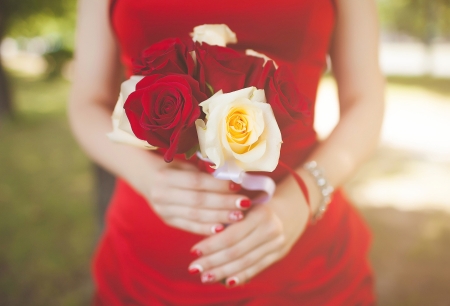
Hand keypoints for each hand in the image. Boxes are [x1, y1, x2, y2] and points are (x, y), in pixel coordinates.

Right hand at [144, 160, 251, 235]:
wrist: (146, 178)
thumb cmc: (172, 168)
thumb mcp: (184, 165)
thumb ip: (204, 174)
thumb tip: (233, 179)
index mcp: (166, 176)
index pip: (196, 182)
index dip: (218, 185)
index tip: (237, 185)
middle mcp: (162, 195)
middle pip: (198, 201)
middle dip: (223, 203)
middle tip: (244, 203)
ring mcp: (163, 210)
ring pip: (195, 216)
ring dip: (219, 217)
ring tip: (239, 216)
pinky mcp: (168, 221)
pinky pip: (189, 227)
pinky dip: (206, 228)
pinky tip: (222, 228)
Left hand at [187, 175, 309, 285]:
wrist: (297, 204)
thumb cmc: (264, 199)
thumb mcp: (249, 201)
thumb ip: (230, 215)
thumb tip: (205, 231)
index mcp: (261, 214)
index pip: (232, 234)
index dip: (211, 245)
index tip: (193, 251)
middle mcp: (271, 231)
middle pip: (237, 252)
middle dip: (213, 262)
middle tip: (194, 268)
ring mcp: (277, 245)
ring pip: (245, 263)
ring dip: (223, 272)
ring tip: (205, 277)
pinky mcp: (279, 255)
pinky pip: (257, 268)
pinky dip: (241, 276)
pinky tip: (226, 282)